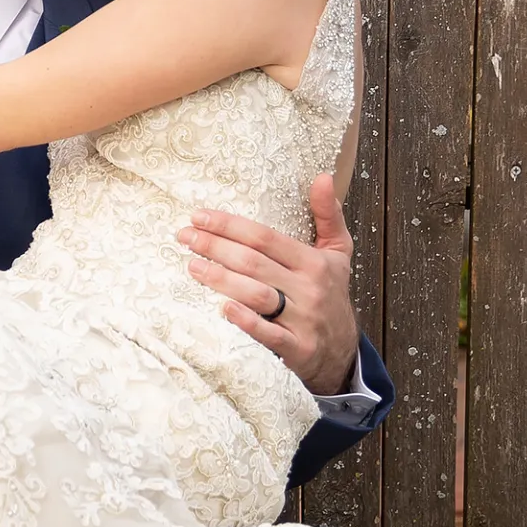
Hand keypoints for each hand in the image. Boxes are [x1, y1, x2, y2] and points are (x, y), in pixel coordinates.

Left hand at [177, 173, 360, 393]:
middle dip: (215, 247)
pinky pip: (268, 334)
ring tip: (192, 266)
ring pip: (257, 294)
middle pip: (254, 262)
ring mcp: (302, 319)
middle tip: (184, 236)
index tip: (199, 216)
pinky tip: (223, 308)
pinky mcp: (296, 348)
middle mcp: (308, 288)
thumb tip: (322, 177)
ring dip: (221, 279)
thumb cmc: (330, 293)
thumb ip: (328, 215)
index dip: (230, 226)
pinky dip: (246, 321)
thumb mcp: (337, 252)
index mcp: (313, 262)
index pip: (264, 238)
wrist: (342, 350)